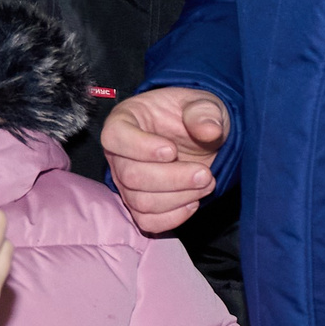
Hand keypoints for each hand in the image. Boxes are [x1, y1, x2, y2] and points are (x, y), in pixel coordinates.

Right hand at [102, 88, 229, 232]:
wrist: (203, 138)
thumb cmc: (196, 116)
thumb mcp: (205, 104)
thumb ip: (205, 112)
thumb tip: (210, 130)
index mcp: (126, 120)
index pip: (114, 136)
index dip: (140, 147)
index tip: (172, 150)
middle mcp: (119, 154)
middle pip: (131, 176)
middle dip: (173, 179)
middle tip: (205, 174)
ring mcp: (126, 182)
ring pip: (140, 202)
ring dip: (178, 198)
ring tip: (206, 184)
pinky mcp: (140, 204)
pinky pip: (148, 221)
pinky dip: (174, 217)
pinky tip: (194, 201)